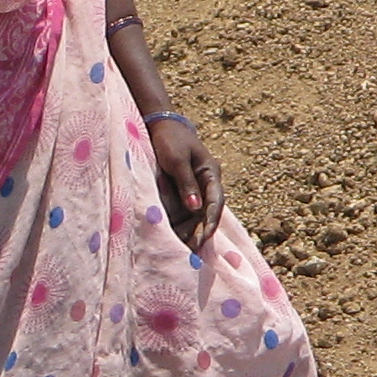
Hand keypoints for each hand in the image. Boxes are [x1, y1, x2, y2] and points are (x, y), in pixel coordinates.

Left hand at [149, 115, 222, 248]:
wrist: (159, 127)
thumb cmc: (170, 140)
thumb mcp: (176, 160)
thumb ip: (186, 184)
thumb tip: (196, 208)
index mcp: (211, 173)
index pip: (216, 201)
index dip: (211, 220)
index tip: (206, 236)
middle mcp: (206, 183)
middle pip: (207, 212)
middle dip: (201, 231)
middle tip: (192, 250)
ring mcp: (195, 188)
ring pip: (196, 215)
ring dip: (190, 231)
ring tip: (183, 248)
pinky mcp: (182, 191)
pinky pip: (184, 211)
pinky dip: (180, 224)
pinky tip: (174, 237)